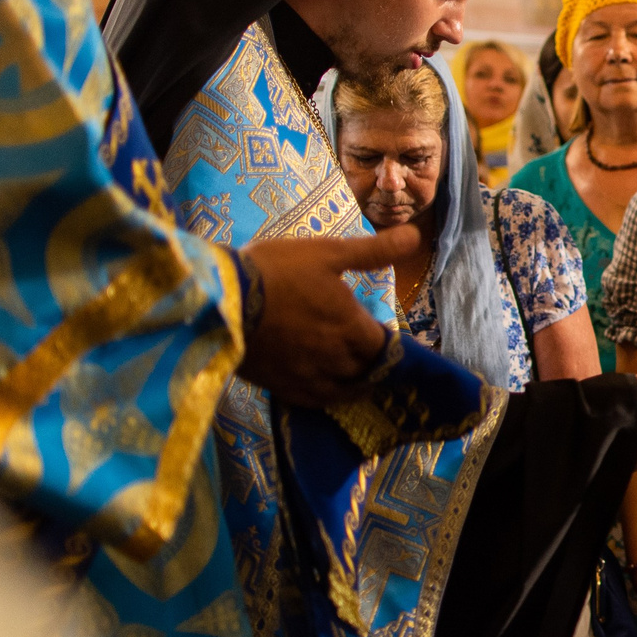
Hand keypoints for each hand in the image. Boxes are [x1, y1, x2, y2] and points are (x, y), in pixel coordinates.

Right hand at [237, 227, 417, 406]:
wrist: (219, 299)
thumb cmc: (277, 270)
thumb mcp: (328, 253)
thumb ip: (374, 251)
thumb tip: (416, 236)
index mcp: (352, 329)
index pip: (385, 347)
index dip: (388, 341)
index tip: (384, 333)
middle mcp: (337, 361)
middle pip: (367, 370)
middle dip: (372, 361)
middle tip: (367, 350)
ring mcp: (309, 378)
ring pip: (345, 390)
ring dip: (354, 381)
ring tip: (352, 370)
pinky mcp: (281, 388)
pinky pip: (314, 401)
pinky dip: (326, 394)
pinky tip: (323, 384)